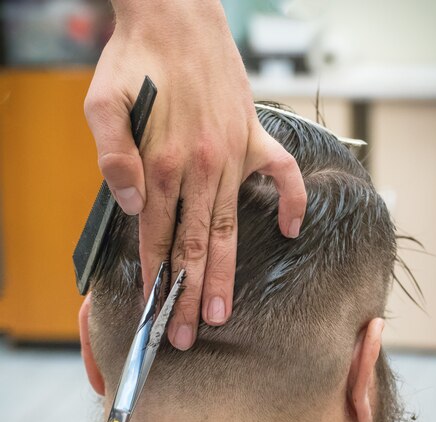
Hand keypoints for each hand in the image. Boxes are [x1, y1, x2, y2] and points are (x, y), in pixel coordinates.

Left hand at [84, 0, 306, 350]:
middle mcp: (202, 167)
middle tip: (188, 335)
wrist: (176, 15)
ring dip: (225, 272)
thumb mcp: (103, 100)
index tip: (156, 314)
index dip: (156, 279)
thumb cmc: (137, 59)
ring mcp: (234, 154)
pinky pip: (282, 175)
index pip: (159, 237)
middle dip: (189, 295)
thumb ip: (114, 156)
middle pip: (195, 245)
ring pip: (229, 227)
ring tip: (223, 310)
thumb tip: (134, 207)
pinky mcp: (255, 137)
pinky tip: (292, 231)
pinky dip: (292, 203)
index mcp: (164, 163)